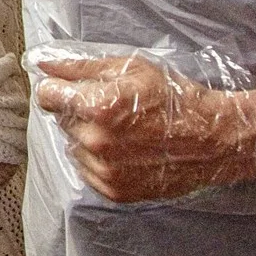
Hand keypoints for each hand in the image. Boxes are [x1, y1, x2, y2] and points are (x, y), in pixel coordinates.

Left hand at [32, 54, 255, 202]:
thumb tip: (43, 64)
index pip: (46, 96)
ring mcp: (104, 170)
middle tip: (114, 110)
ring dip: (89, 138)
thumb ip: (80, 67)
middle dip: (79, 112)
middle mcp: (96, 141)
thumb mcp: (130, 69)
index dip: (58, 89)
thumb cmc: (174, 99)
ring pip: (74, 147)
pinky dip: (100, 161)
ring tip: (125, 132)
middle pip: (61, 121)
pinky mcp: (113, 191)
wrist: (212, 138)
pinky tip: (127, 151)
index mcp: (97, 107)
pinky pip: (88, 171)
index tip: (71, 90)